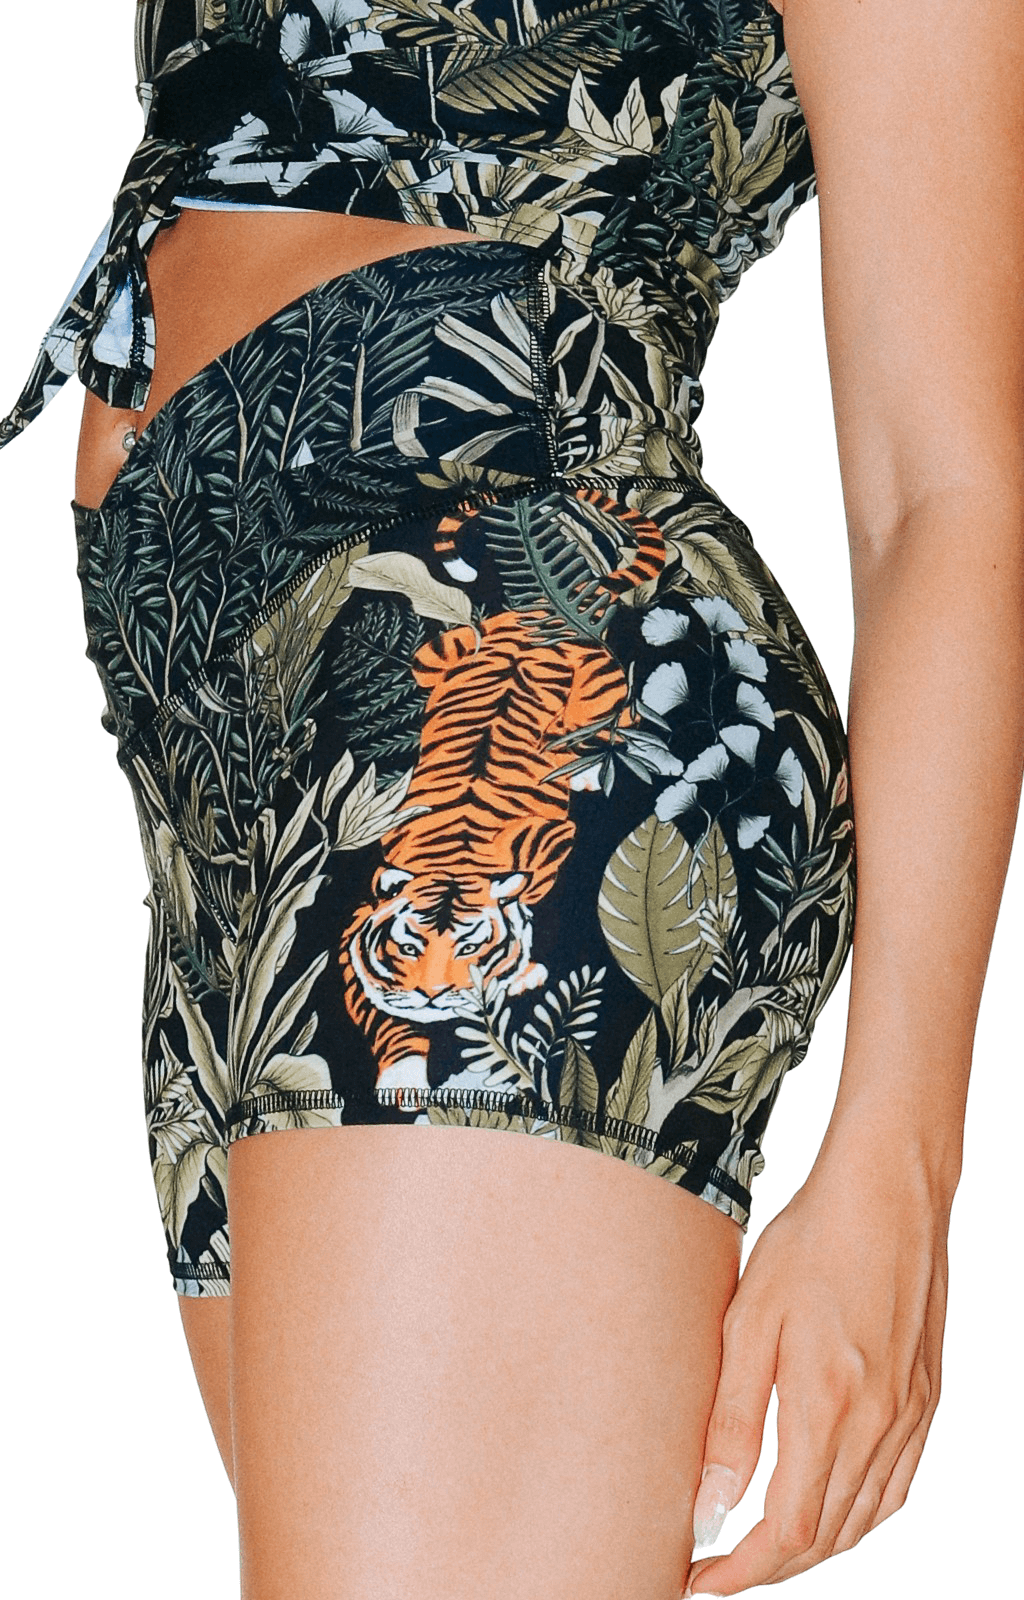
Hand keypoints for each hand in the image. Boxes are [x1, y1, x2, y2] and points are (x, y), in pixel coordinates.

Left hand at [684, 1141, 948, 1594]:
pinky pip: (895, 1487)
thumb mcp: (749, 1322)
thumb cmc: (813, 1242)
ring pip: (862, 1520)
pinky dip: (857, 1517)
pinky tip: (827, 1507)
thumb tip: (709, 1508)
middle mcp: (880, 1426)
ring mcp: (911, 1415)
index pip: (786, 1534)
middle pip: (824, 1539)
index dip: (739, 1573)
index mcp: (830, 1410)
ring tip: (758, 1549)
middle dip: (767, 1569)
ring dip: (810, 1549)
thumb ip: (731, 1422)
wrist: (889, 1192)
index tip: (696, 1584)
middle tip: (715, 1570)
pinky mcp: (926, 1399)